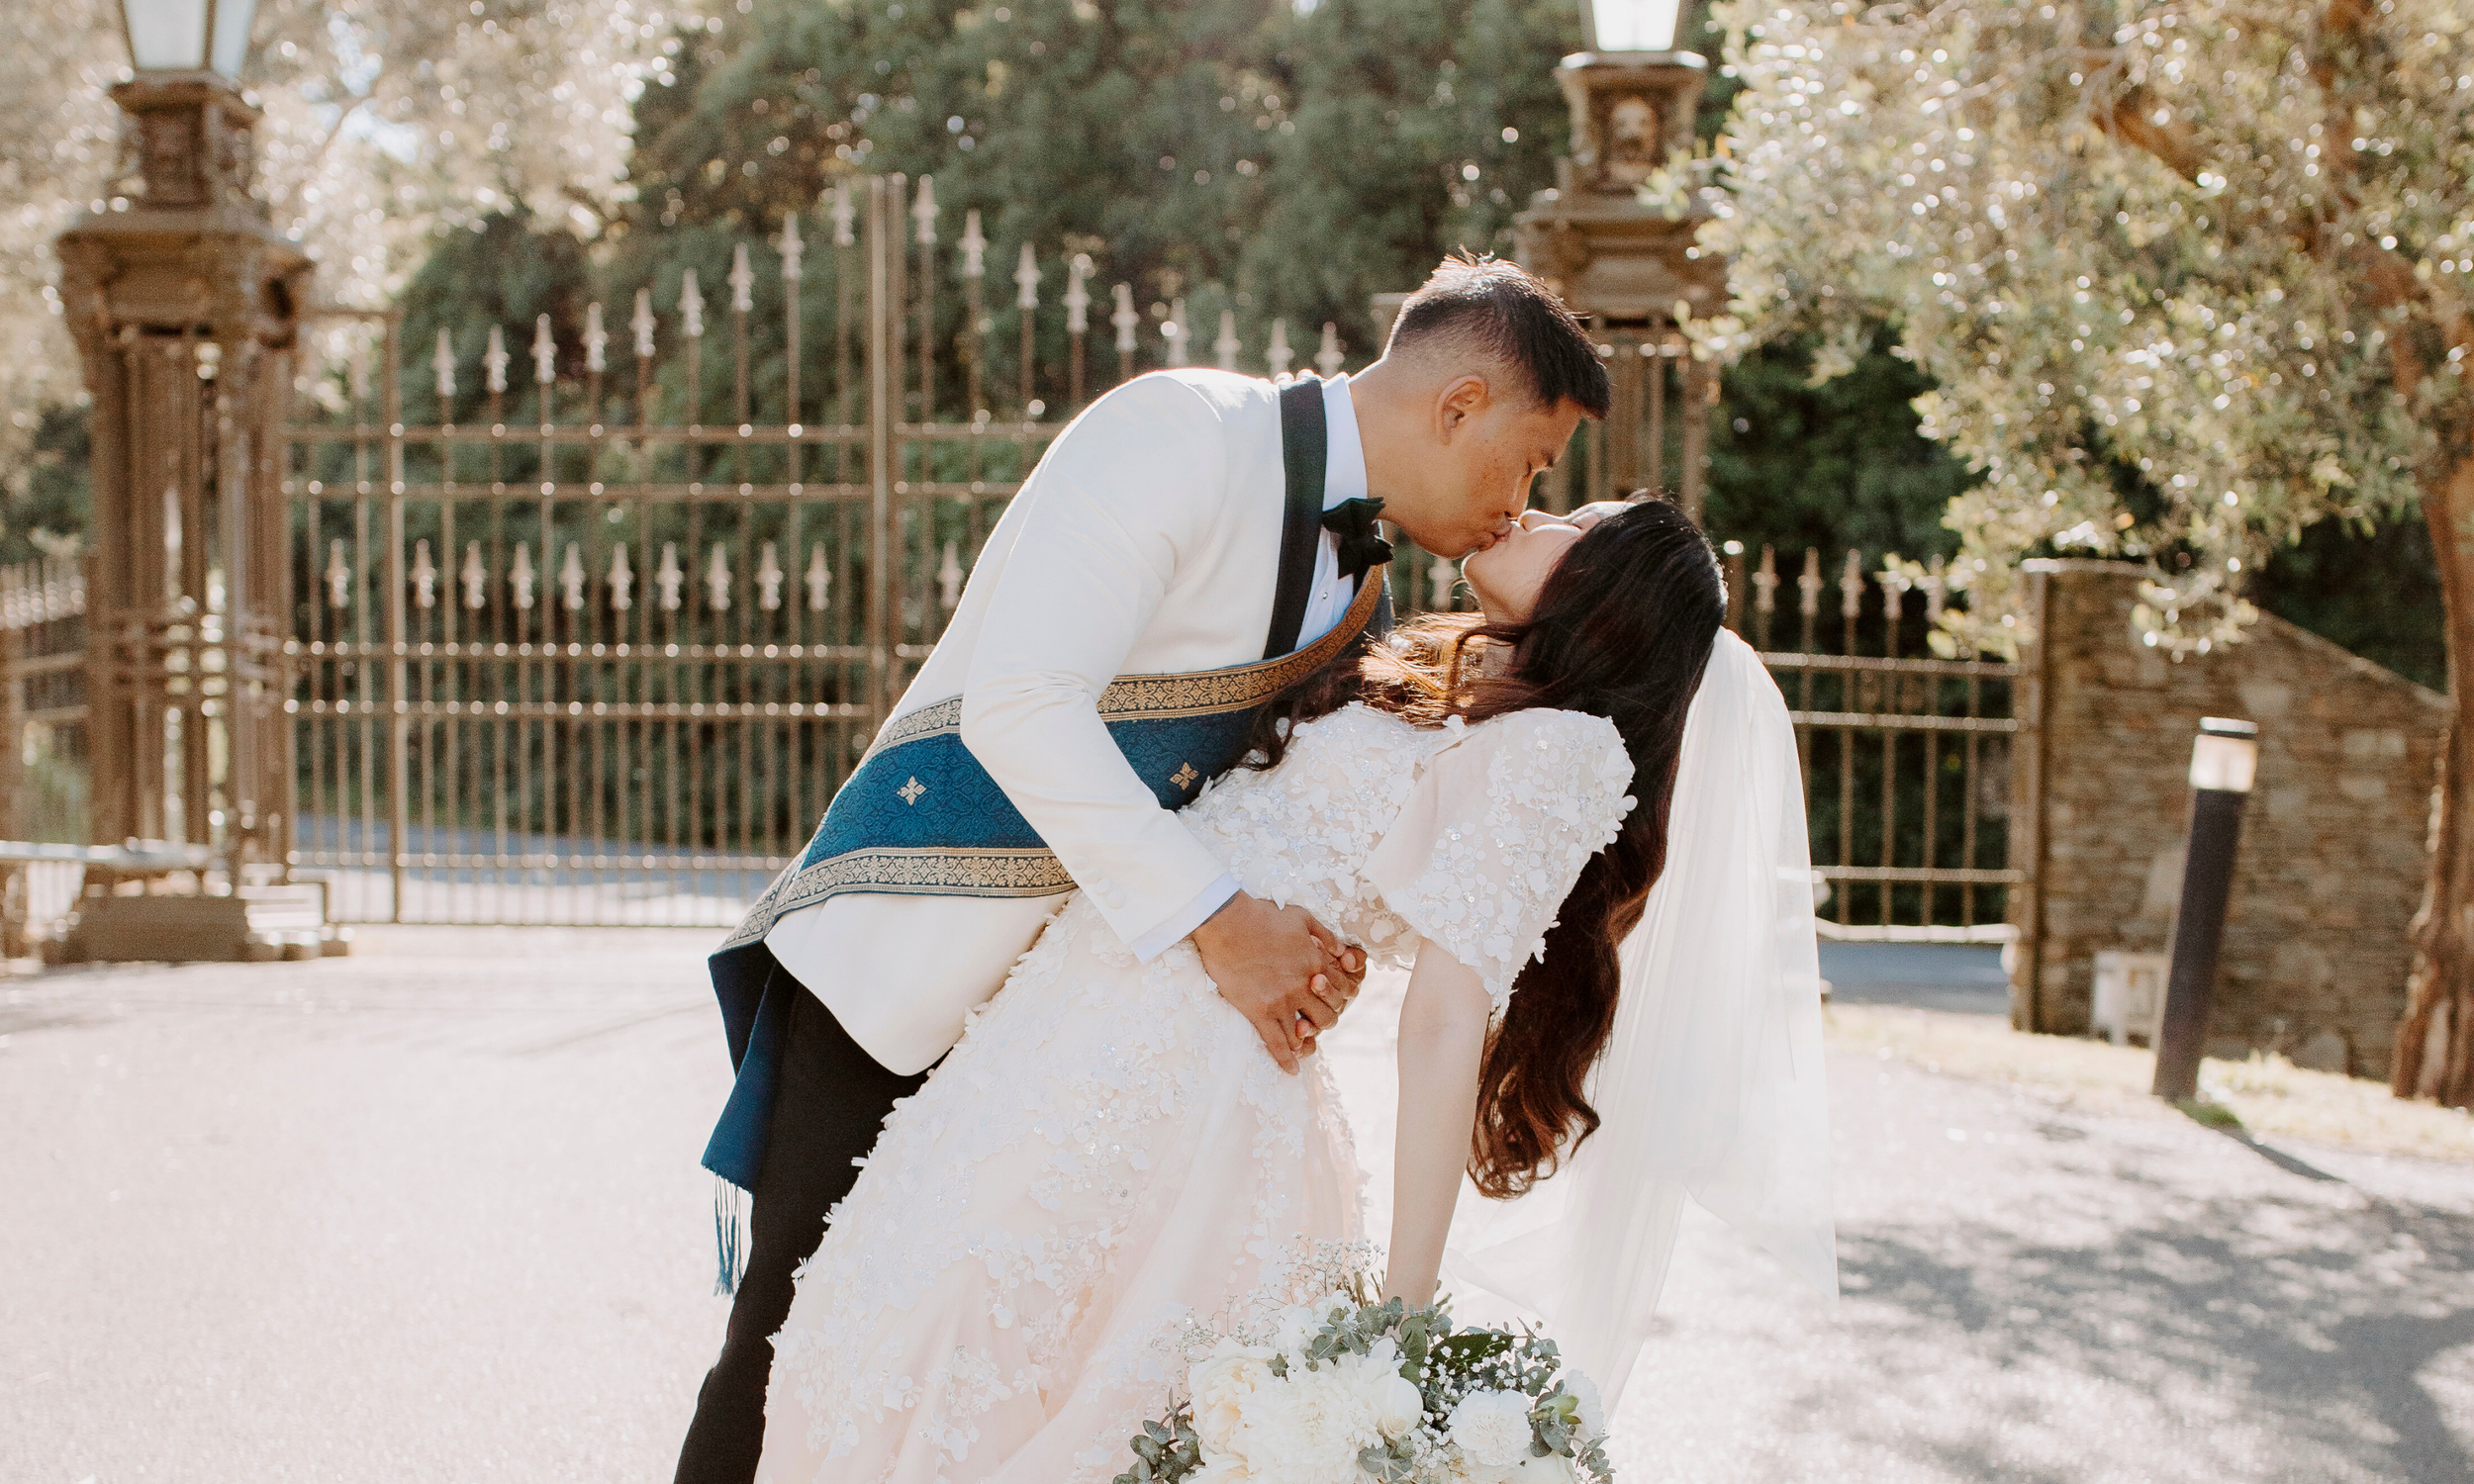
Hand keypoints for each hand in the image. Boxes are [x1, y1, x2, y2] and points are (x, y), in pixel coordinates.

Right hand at [1190, 891, 1364, 1073]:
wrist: (1227, 923)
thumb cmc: (1262, 916)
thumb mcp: (1302, 917)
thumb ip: (1325, 934)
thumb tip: (1341, 949)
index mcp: (1315, 963)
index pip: (1341, 990)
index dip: (1341, 997)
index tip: (1333, 1000)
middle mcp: (1303, 986)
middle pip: (1328, 1015)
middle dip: (1326, 1019)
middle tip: (1316, 1019)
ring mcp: (1282, 1001)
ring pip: (1306, 1032)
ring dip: (1308, 1038)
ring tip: (1303, 1042)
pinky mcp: (1259, 1012)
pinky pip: (1276, 1043)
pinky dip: (1286, 1059)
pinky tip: (1291, 1070)